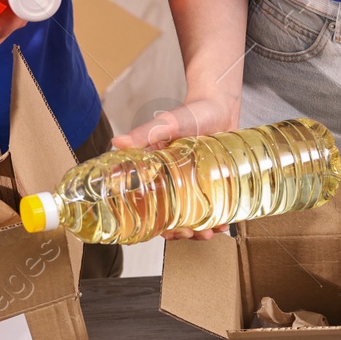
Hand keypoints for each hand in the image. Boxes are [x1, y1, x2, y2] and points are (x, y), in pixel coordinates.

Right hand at [116, 96, 240, 239]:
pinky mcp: (214, 183)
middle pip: (172, 214)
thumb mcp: (168, 124)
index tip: (163, 231)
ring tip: (208, 233)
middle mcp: (175, 181)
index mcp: (158, 171)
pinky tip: (223, 224)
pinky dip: (218, 218)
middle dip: (179, 230)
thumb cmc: (192, 113)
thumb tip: (117, 142)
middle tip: (188, 234)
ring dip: (199, 228)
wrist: (221, 106)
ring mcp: (196, 184)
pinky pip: (214, 206)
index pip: (149, 201)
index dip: (153, 221)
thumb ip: (145, 134)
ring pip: (194, 214)